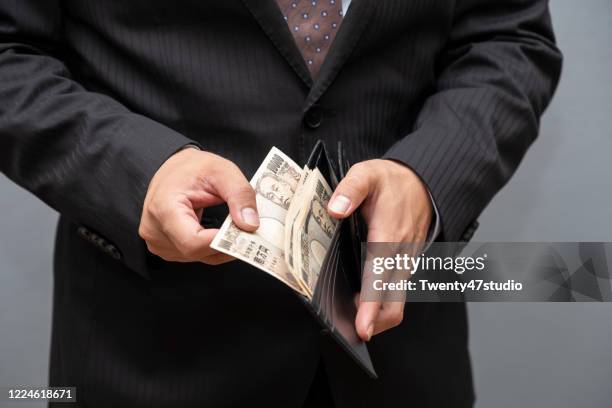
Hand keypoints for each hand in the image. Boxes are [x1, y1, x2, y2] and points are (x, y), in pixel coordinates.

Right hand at [139, 148, 259, 264]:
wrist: (174, 168)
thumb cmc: (192, 167)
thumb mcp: (223, 171)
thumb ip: (240, 195)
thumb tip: (250, 225)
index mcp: (164, 209)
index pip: (193, 243)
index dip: (222, 241)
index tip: (244, 231)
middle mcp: (154, 230)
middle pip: (197, 253)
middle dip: (226, 243)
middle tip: (244, 228)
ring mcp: (157, 241)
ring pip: (198, 258)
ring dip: (219, 246)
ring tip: (227, 225)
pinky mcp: (164, 247)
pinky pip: (194, 256)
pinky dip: (210, 247)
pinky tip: (216, 231)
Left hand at [327, 159, 432, 340]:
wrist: (422, 182)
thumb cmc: (391, 181)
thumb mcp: (367, 174)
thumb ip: (350, 189)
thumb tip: (335, 209)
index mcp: (389, 235)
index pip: (379, 278)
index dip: (370, 307)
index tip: (362, 328)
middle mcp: (401, 255)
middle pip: (393, 303)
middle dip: (374, 323)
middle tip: (349, 330)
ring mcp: (406, 263)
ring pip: (396, 301)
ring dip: (376, 315)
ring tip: (349, 316)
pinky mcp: (405, 265)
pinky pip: (396, 292)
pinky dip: (381, 303)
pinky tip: (360, 300)